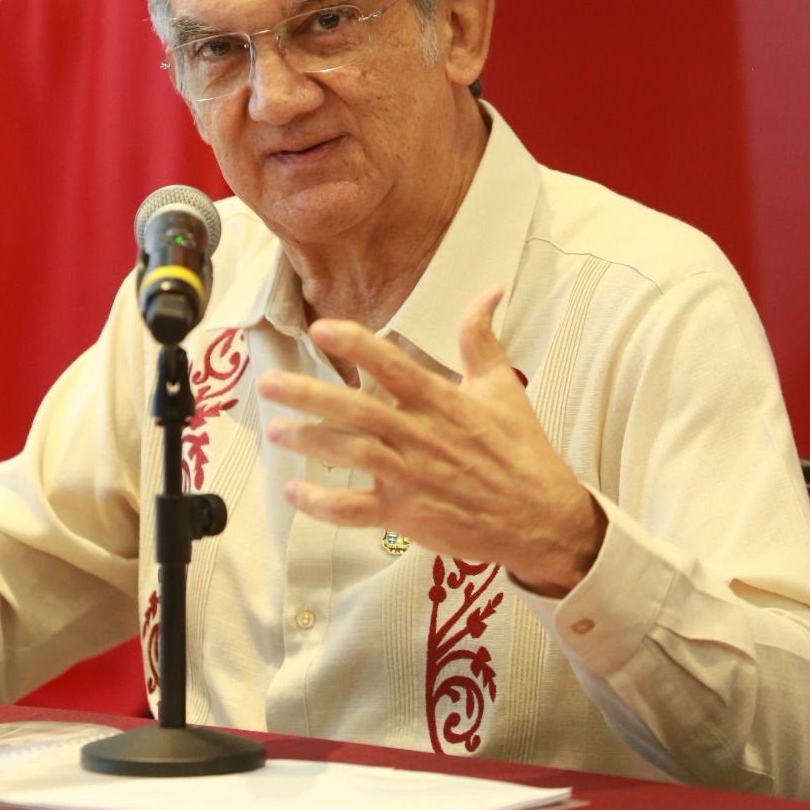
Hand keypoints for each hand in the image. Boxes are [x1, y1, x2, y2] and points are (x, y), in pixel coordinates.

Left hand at [257, 286, 605, 596]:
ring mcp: (412, 477)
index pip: (393, 366)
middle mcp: (422, 436)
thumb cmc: (521, 451)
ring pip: (352, 455)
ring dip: (310, 442)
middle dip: (309, 395)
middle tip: (268, 384)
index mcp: (443, 402)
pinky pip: (356, 510)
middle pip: (357, 410)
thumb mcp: (503, 387)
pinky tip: (296, 493)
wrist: (542, 518)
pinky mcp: (407, 515)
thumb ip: (481, 338)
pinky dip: (323, 504)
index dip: (356, 345)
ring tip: (275, 431)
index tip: (321, 329)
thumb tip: (489, 290)